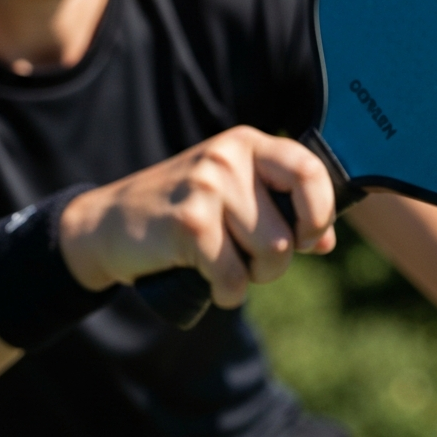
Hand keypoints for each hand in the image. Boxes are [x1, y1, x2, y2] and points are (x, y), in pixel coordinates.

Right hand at [59, 126, 335, 307]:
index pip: (310, 170)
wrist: (108, 225)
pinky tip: (207, 281)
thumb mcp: (233, 197)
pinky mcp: (189, 222)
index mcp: (248, 144)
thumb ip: (282, 212)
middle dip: (275, 264)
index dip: (320, 212)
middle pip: (289, 234)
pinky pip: (234, 277)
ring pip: (269, 256)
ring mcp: (207, 186)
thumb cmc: (181, 212)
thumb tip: (328, 241)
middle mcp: (229, 157)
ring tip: (223, 265)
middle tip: (246, 260)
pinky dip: (226, 293)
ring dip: (251, 278)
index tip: (308, 238)